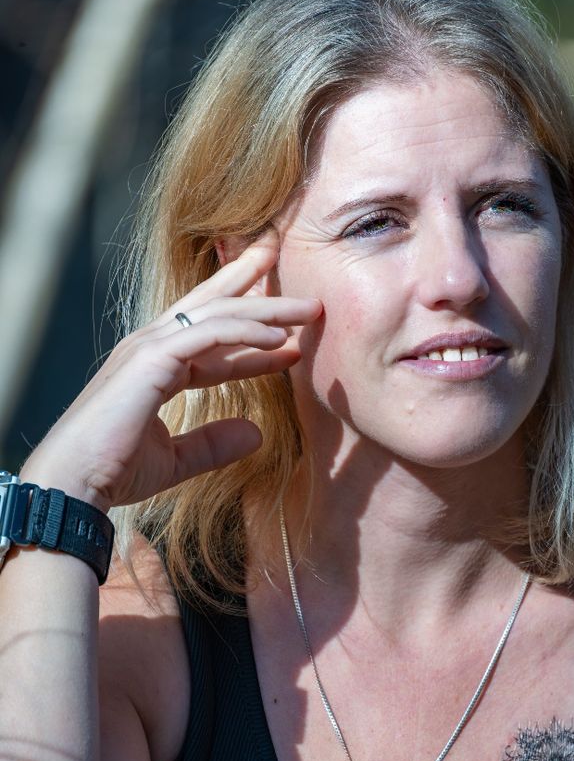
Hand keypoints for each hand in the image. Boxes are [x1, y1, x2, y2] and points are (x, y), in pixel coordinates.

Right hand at [21, 234, 320, 510]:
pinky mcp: (151, 359)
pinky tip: (280, 338)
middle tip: (294, 275)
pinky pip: (209, 334)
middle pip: (216, 307)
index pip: (212, 338)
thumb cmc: (112, 471)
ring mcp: (150, 348)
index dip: (252, 336)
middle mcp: (152, 347)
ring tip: (311, 308)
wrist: (75, 484)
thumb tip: (256, 434)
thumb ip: (213, 444)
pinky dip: (247, 333)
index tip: (290, 336)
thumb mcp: (175, 459)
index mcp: (155, 365)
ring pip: (220, 314)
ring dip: (269, 308)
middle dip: (257, 287)